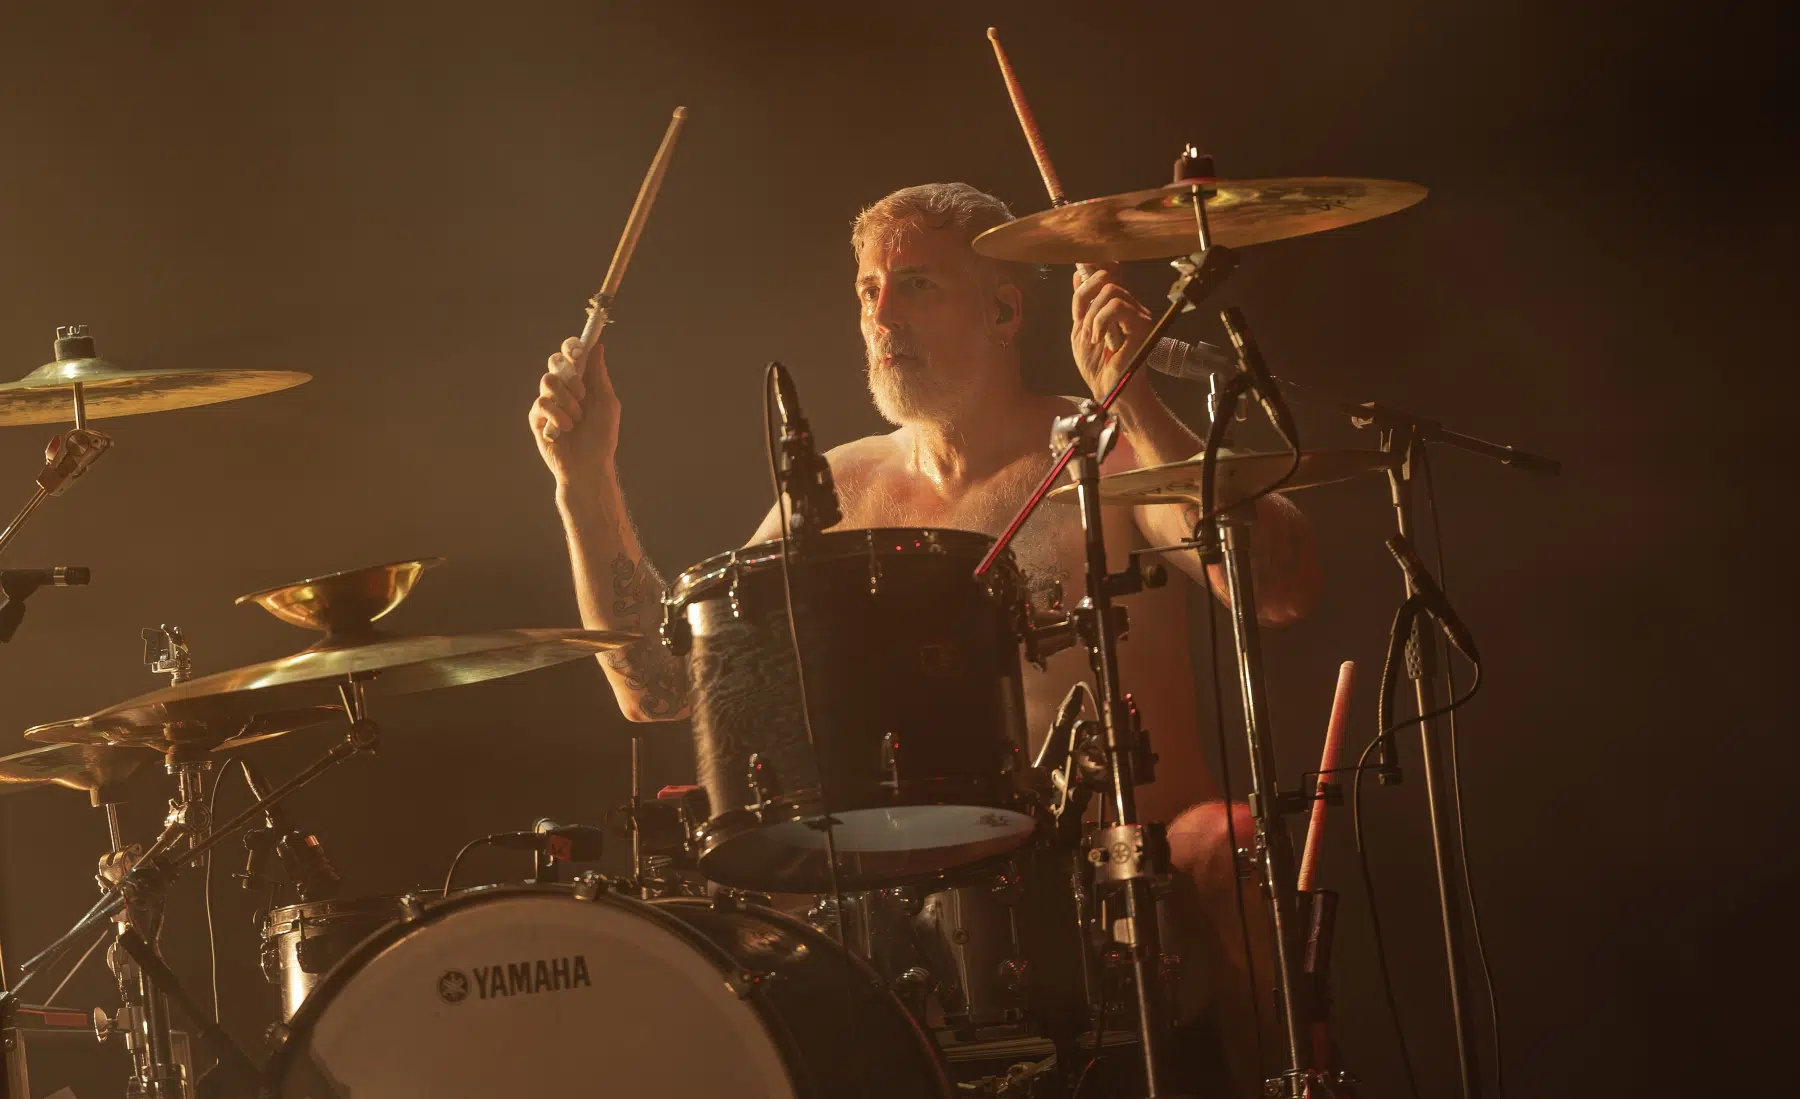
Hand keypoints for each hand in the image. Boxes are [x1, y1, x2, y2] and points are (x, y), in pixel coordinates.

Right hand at [527, 335, 619, 486]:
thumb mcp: (607, 404)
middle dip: (569, 372)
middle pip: (554, 361)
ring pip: (547, 380)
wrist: (589, 467)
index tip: (579, 352)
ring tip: (577, 420)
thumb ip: (599, 376)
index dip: (571, 348)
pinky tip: (566, 429)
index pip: (570, 355)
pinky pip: (541, 403)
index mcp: (580, 383)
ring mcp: (548, 403)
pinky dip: (557, 415)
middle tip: (581, 392)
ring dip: (566, 400)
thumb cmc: (601, 438)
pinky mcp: (536, 418)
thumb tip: (597, 347)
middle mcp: (562, 390)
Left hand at [1071, 265, 1153, 405]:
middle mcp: (1129, 306)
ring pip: (1110, 291)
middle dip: (1086, 298)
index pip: (1106, 274)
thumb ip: (1082, 304)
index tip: (1078, 273)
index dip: (1090, 269)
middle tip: (1084, 325)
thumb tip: (1079, 274)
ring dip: (1093, 316)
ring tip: (1093, 337)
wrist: (1108, 388)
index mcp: (1114, 306)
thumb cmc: (1096, 365)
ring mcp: (1136, 314)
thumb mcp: (1081, 330)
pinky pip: (1116, 306)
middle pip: (1106, 278)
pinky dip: (1100, 321)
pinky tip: (1099, 339)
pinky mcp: (1140, 324)